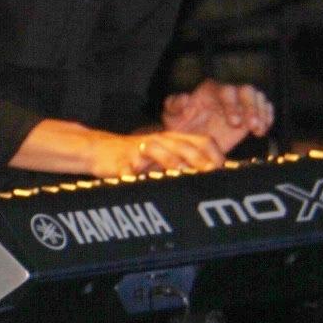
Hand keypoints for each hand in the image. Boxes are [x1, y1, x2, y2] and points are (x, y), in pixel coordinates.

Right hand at [89, 129, 227, 177]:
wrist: (99, 150)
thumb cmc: (137, 158)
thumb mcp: (165, 156)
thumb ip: (187, 163)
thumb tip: (215, 178)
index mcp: (173, 140)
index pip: (202, 142)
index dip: (215, 155)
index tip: (223, 171)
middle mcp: (160, 142)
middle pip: (183, 146)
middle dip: (198, 159)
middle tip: (210, 174)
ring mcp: (140, 150)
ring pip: (157, 151)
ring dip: (170, 161)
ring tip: (181, 174)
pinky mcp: (121, 160)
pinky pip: (128, 168)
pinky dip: (134, 174)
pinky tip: (140, 182)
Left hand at [161, 80, 273, 155]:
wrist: (189, 140)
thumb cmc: (179, 126)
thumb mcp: (171, 116)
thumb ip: (174, 104)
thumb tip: (186, 98)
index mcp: (210, 90)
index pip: (226, 91)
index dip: (233, 105)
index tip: (235, 122)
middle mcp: (227, 94)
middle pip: (246, 91)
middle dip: (252, 107)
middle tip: (251, 125)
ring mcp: (240, 104)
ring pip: (258, 98)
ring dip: (262, 113)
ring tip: (258, 129)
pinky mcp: (249, 115)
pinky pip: (265, 109)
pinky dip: (268, 117)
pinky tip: (262, 130)